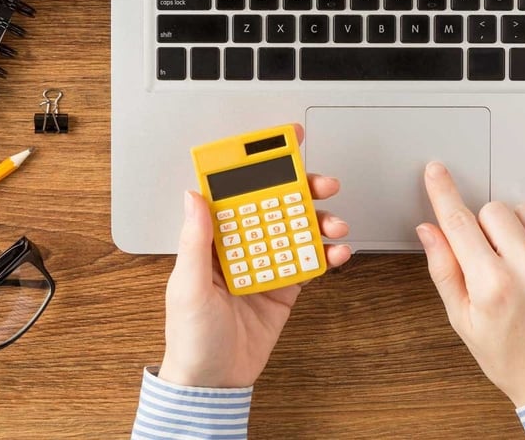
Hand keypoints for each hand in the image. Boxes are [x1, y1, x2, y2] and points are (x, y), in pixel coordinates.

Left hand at [158, 126, 352, 387]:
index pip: (236, 190)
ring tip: (335, 224)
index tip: (281, 142)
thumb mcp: (187, 285)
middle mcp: (242, 245)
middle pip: (277, 203)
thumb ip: (196, 240)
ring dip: (320, 220)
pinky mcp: (286, 286)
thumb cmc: (190, 337)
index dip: (257, 163)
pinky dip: (328, 254)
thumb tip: (194, 195)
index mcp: (214, 238)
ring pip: (299, 228)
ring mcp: (267, 264)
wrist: (214, 382)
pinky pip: (311, 261)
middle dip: (302, 187)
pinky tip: (338, 251)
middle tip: (323, 182)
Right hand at [416, 162, 524, 406]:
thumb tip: (430, 230)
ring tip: (517, 260)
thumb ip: (444, 270)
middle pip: (494, 211)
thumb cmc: (509, 357)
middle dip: (483, 227)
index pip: (460, 224)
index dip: (444, 192)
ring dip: (516, 228)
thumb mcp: (463, 320)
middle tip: (488, 258)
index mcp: (492, 287)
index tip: (437, 172)